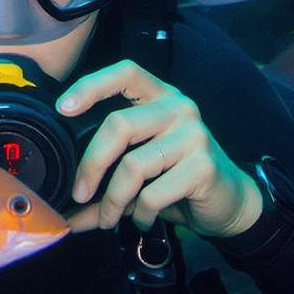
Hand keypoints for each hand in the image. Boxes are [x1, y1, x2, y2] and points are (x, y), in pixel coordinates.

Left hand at [58, 61, 264, 238]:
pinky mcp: (203, 166)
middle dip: (91, 165)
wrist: (231, 202)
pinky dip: (140, 214)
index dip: (91, 86)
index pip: (125, 73)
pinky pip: (153, 194)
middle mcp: (179, 108)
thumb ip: (105, 182)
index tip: (63, 108)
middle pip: (118, 125)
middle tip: (79, 194)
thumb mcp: (141, 171)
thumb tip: (64, 212)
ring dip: (113, 200)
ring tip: (109, 218)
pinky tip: (143, 220)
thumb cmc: (178, 179)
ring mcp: (194, 135)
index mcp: (161, 97)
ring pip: (133, 166)